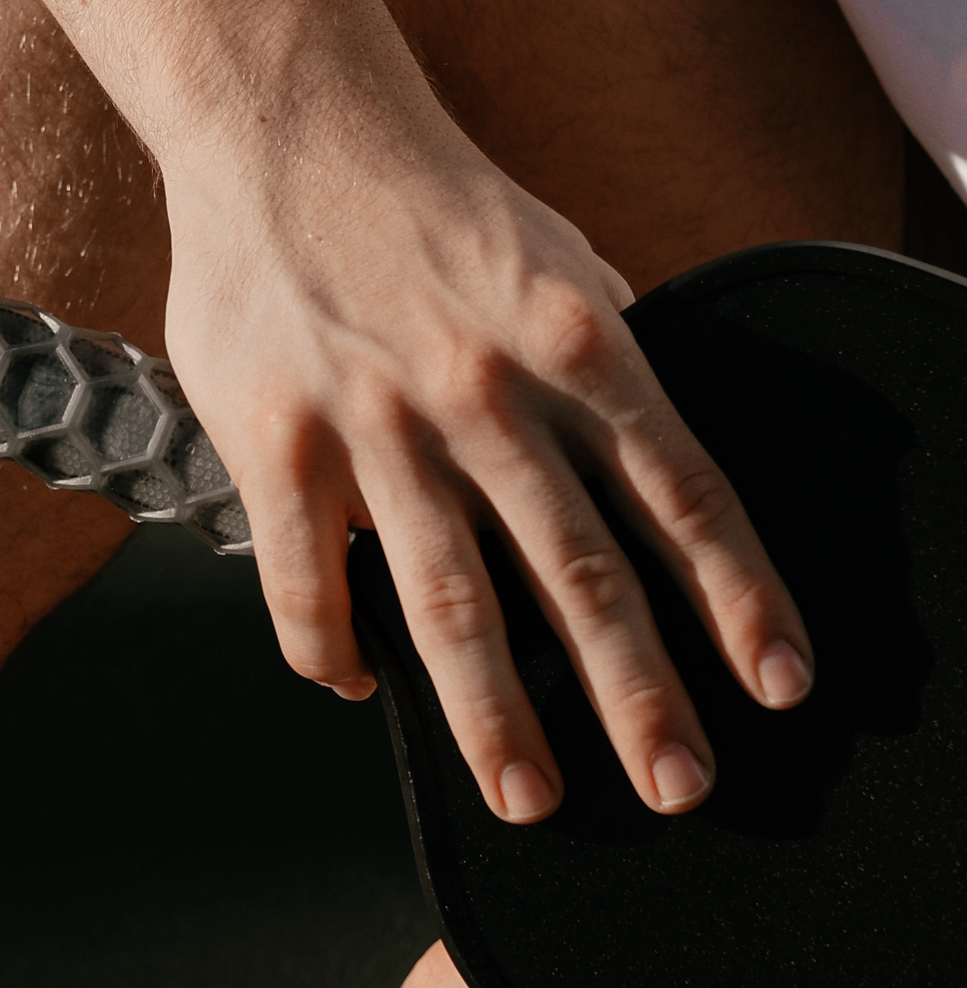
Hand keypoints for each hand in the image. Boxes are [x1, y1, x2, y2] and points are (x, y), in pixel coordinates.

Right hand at [47, 0, 813, 822]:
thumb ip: (601, 360)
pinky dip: (333, 653)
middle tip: (674, 785)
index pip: (680, 493)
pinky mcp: (279, 445)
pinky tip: (360, 690)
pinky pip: (308, 585)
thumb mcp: (555, 258)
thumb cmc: (428, 203)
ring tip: (528, 797)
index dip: (737, 597)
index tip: (774, 686)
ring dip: (494, 713)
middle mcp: (487, 392)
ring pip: (448, 601)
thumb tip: (642, 455)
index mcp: (573, 340)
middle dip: (635, 693)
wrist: (286, 126)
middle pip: (579, 572)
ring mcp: (378, 424)